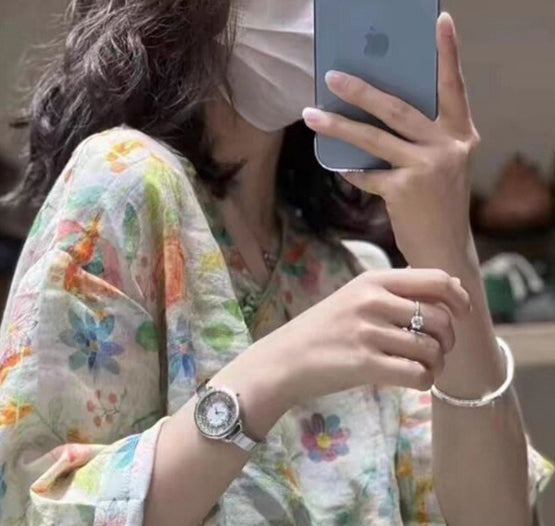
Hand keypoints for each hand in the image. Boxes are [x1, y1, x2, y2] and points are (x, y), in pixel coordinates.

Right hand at [252, 269, 468, 408]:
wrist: (281, 362)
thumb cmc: (322, 333)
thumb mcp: (353, 297)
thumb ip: (394, 292)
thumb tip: (449, 288)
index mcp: (374, 280)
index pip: (437, 281)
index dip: (459, 300)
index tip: (462, 315)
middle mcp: (372, 302)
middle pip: (440, 318)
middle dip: (448, 339)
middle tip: (437, 350)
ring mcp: (368, 333)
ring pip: (431, 349)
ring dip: (436, 364)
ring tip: (424, 368)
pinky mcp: (364, 365)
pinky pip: (417, 374)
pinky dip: (425, 381)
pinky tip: (416, 381)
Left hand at [302, 13, 478, 268]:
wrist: (444, 252)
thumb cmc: (438, 206)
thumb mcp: (444, 166)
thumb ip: (425, 139)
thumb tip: (380, 111)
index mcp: (462, 135)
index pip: (455, 87)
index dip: (448, 54)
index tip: (440, 21)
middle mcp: (448, 147)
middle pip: (398, 108)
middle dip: (362, 90)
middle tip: (333, 75)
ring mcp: (427, 168)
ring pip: (374, 138)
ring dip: (339, 126)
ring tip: (312, 115)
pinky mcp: (405, 191)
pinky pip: (368, 174)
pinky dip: (351, 171)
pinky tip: (337, 166)